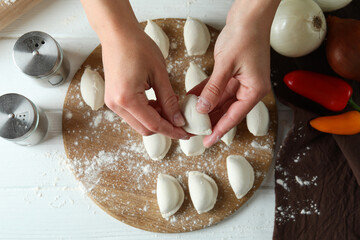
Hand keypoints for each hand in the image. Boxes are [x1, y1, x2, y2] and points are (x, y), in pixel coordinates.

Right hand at [81, 0, 187, 138]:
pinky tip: (159, 104)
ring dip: (156, 120)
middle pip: (145, 129)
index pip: (154, 125)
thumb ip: (169, 100)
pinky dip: (147, 113)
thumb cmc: (137, 47)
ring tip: (171, 109)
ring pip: (139, 123)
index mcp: (127, 99)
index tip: (186, 133)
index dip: (172, 131)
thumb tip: (178, 119)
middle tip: (181, 122)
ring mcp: (112, 103)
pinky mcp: (113, 99)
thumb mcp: (159, 74)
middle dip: (165, 128)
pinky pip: (133, 114)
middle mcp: (116, 105)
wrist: (117, 33)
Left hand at [190, 0, 278, 146]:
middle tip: (194, 129)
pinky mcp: (234, 73)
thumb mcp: (226, 65)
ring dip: (206, 107)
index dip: (219, 130)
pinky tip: (192, 98)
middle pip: (227, 111)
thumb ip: (214, 89)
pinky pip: (218, 88)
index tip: (207, 141)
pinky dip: (206, 93)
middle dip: (210, 120)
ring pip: (221, 100)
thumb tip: (203, 108)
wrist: (250, 15)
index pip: (234, 117)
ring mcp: (242, 81)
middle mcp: (249, 88)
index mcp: (254, 90)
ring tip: (190, 116)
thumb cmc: (246, 35)